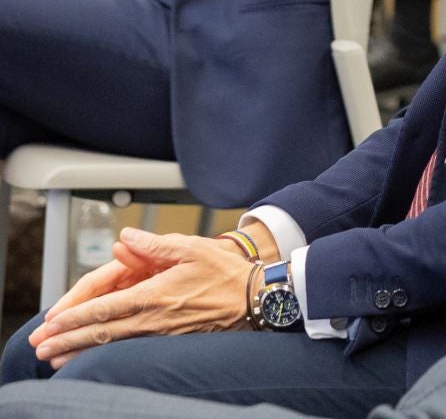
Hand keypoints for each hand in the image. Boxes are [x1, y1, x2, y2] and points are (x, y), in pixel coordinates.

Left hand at [29, 229, 252, 366]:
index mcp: (155, 294)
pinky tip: (93, 360)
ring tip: (56, 358)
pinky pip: (130, 352)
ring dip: (80, 352)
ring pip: (111, 347)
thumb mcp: (192, 247)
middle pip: (100, 333)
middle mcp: (153, 319)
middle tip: (40, 348)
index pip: (104, 308)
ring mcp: (161, 335)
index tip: (51, 323)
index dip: (73, 317)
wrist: (255, 299)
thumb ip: (155, 244)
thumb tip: (126, 236)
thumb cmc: (226, 272)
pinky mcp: (170, 344)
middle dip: (66, 341)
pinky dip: (105, 357)